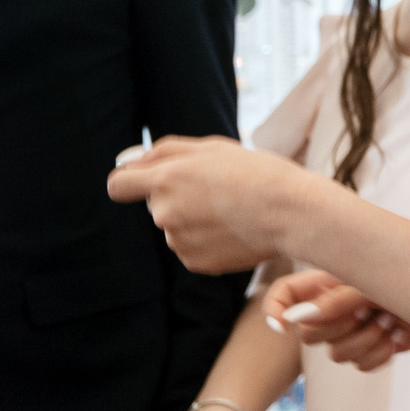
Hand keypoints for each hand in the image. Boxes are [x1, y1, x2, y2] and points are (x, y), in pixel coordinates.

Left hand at [109, 136, 307, 273]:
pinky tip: (234, 231)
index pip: (117, 185)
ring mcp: (178, 241)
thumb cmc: (257, 172)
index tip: (145, 181)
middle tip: (220, 190)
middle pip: (156, 204)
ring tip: (232, 211)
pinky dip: (207, 240)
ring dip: (195, 219)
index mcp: (165, 179)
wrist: (292, 213)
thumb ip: (164, 152)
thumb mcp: (212, 147)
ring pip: (176, 226)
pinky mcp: (194, 262)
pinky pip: (191, 247)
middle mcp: (164, 213)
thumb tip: (129, 162)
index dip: (130, 181)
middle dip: (178, 196)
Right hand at [264, 270, 409, 372]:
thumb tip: (297, 320)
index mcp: (328, 282)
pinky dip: (380, 354)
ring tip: (389, 321)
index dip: (275, 310)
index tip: (283, 327)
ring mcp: (353, 329)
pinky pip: (360, 365)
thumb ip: (334, 300)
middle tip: (367, 310)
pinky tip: (396, 336)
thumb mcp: (370, 282)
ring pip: (336, 355)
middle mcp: (335, 306)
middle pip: (309, 335)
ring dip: (366, 340)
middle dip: (340, 327)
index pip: (283, 294)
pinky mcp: (372, 348)